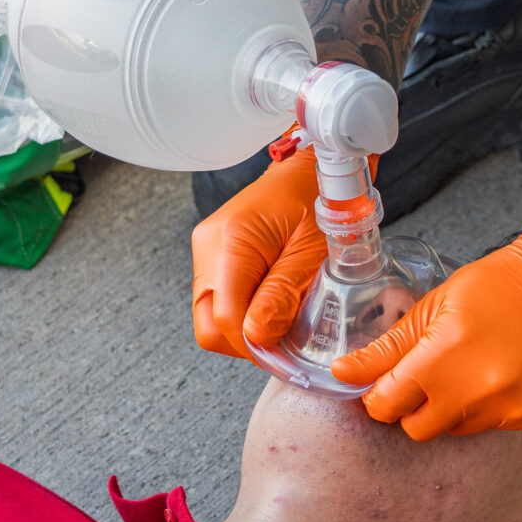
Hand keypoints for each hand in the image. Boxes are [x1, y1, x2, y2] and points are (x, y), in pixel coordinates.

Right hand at [189, 146, 326, 360]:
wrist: (310, 169)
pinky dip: (240, 310)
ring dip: (242, 326)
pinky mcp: (210, 253)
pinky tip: (268, 301)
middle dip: (243, 341)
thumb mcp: (312, 252)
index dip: (253, 344)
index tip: (282, 353)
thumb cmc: (318, 200)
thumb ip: (283, 294)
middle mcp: (208, 244)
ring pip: (208, 315)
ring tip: (279, 315)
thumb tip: (257, 337)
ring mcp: (204, 249)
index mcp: (233, 240)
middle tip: (281, 340)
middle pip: (207, 323)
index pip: (225, 316)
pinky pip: (215, 298)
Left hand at [331, 219, 521, 438]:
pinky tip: (501, 372)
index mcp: (442, 359)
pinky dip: (489, 406)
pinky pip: (493, 425)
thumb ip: (388, 348)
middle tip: (426, 375)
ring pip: (456, 429)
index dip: (379, 395)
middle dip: (413, 407)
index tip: (385, 383)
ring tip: (470, 367)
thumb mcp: (436, 305)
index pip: (385, 406)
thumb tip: (343, 372)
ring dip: (453, 407)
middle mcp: (475, 392)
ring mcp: (508, 408)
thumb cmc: (500, 284)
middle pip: (417, 429)